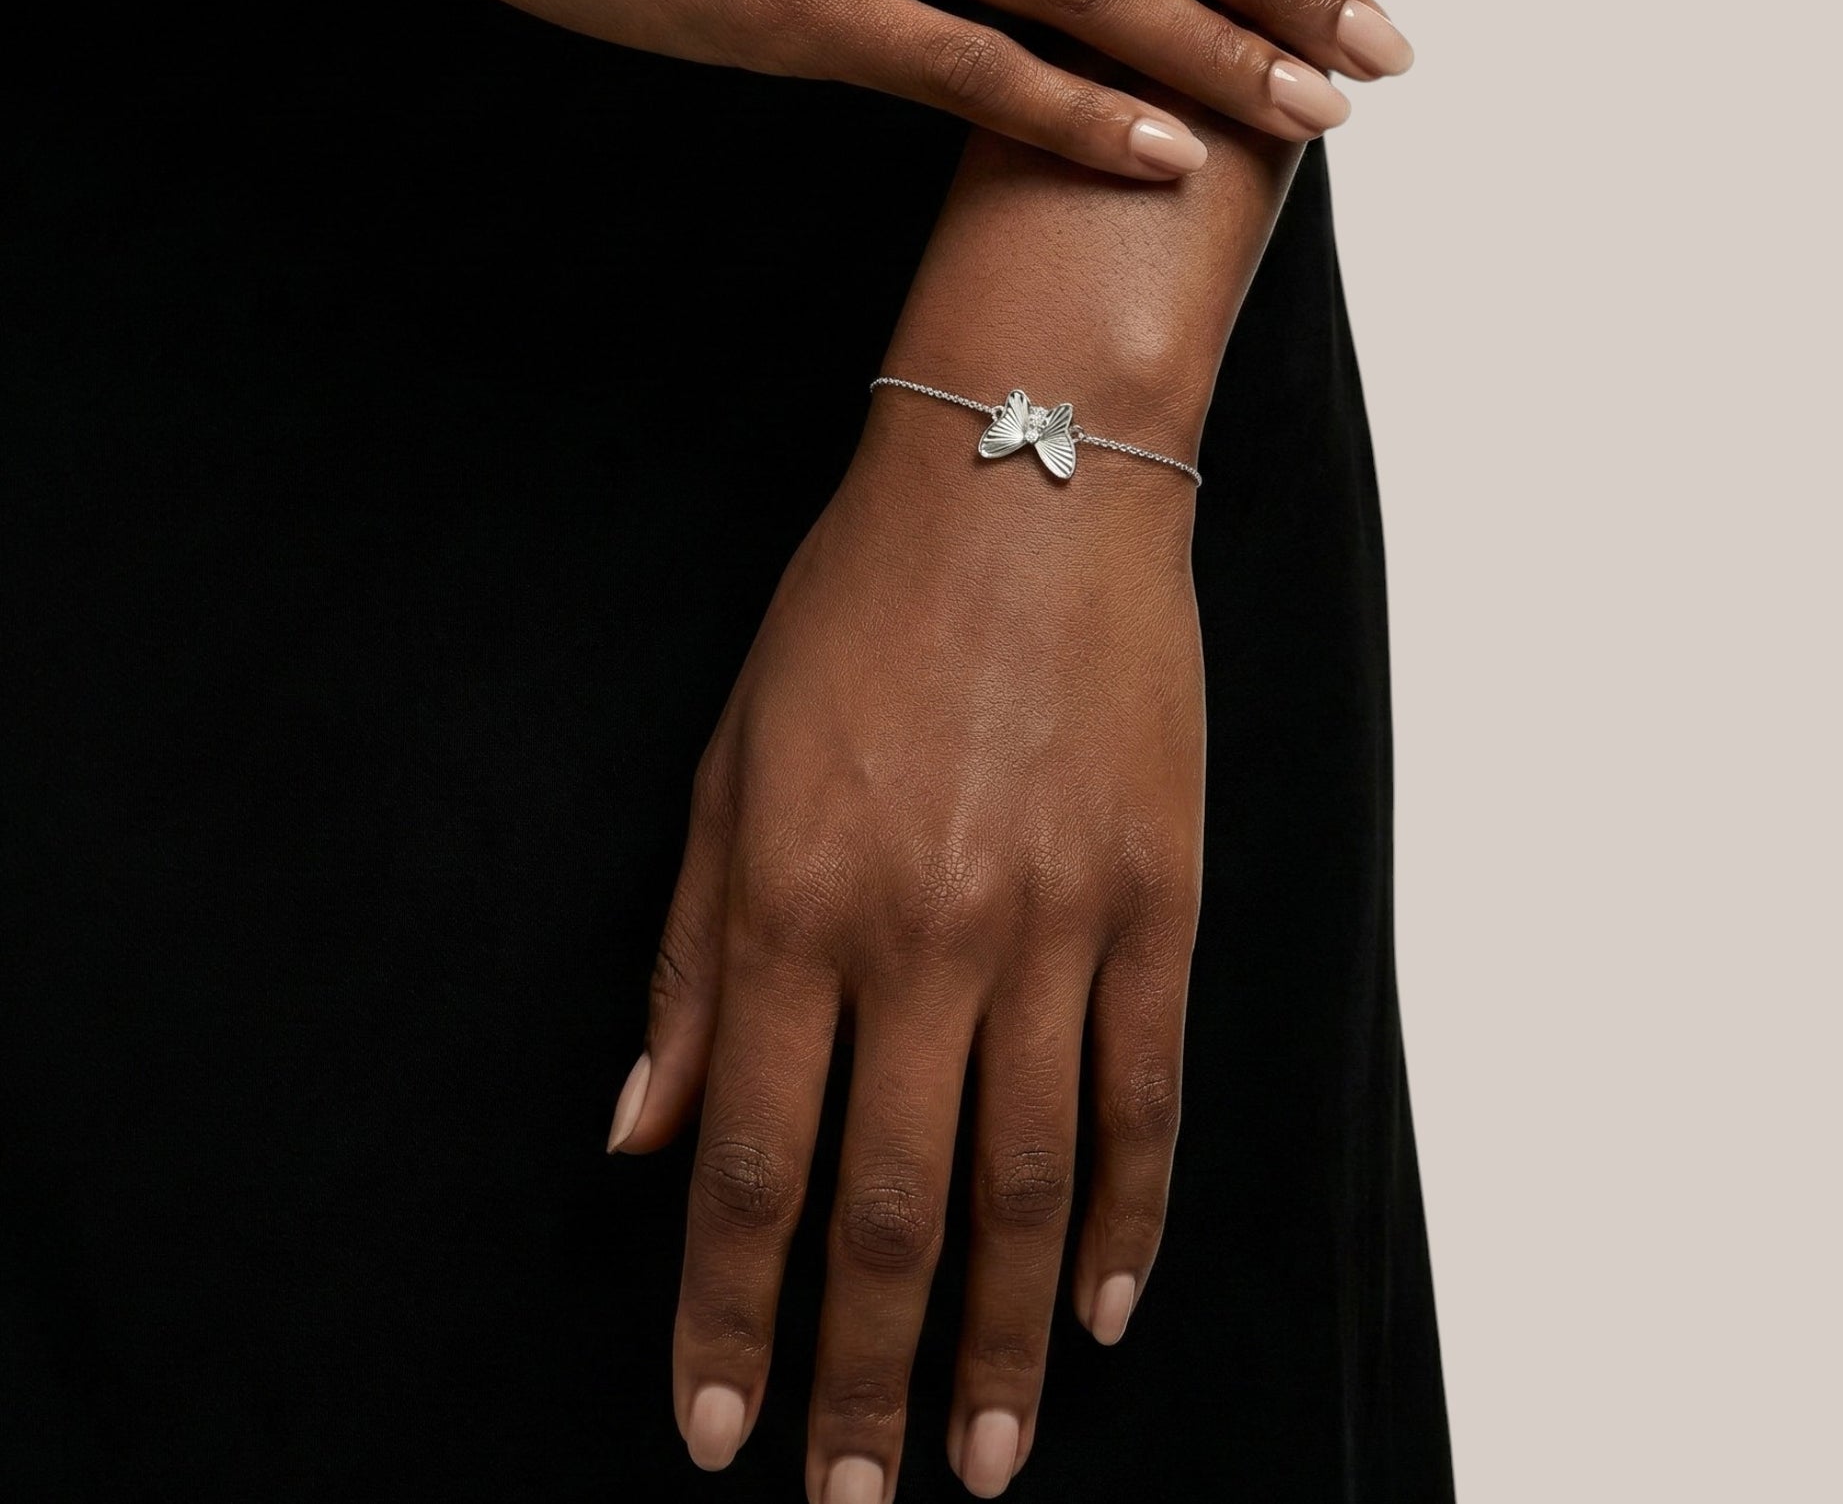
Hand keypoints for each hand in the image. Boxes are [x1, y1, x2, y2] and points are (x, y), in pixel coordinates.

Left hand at [608, 396, 1204, 1500]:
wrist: (1023, 484)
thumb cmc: (857, 611)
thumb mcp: (729, 764)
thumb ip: (688, 956)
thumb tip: (640, 1129)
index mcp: (794, 903)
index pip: (750, 1163)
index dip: (728, 1315)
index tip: (717, 1429)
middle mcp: (924, 937)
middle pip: (888, 1208)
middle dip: (861, 1375)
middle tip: (852, 1498)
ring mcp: (1055, 924)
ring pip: (1027, 1181)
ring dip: (1004, 1338)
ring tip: (991, 1454)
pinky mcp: (1158, 900)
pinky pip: (1147, 1091)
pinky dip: (1129, 1214)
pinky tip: (1109, 1302)